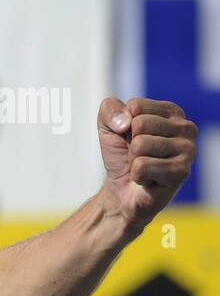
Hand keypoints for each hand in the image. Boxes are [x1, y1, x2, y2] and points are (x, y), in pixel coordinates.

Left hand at [97, 97, 197, 229]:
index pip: (136, 106)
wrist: (122, 190)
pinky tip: (148, 179)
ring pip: (141, 145)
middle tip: (137, 155)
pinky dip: (137, 175)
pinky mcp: (181, 171)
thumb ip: (110, 109)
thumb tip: (125, 122)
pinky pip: (142, 166)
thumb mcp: (108, 127)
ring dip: (133, 160)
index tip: (130, 137)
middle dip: (130, 144)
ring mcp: (188, 150)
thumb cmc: (121, 155)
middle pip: (140, 124)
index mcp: (171, 112)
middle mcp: (186, 127)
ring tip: (143, 166)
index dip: (123, 125)